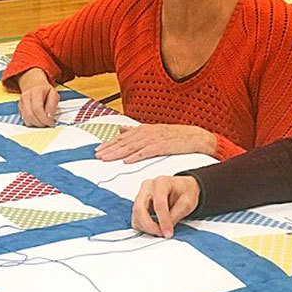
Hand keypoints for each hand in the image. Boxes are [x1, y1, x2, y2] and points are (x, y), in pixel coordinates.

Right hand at [17, 68, 58, 126]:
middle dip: (40, 123)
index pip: (37, 109)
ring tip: (43, 122)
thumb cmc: (45, 90)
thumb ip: (52, 105)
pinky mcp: (19, 108)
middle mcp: (26, 97)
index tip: (51, 123)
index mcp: (36, 92)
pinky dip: (32, 122)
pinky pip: (24, 119)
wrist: (34, 84)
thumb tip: (49, 117)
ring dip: (36, 124)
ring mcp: (21, 102)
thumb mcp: (54, 94)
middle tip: (47, 124)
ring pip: (26, 119)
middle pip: (30, 115)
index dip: (44, 118)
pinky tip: (38, 119)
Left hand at [94, 124, 216, 162]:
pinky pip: (146, 152)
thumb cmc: (174, 135)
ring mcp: (154, 139)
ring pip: (131, 147)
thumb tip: (121, 129)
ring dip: (117, 153)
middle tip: (97, 155)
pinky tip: (127, 161)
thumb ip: (135, 131)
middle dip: (109, 149)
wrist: (194, 136)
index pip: (122, 137)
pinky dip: (136, 156)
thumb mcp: (153, 130)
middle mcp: (146, 133)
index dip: (109, 144)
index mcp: (143, 129)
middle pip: (124, 142)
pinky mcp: (162, 146)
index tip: (98, 150)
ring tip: (106, 158)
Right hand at [132, 175, 199, 237]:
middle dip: (149, 225)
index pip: (159, 204)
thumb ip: (175, 215)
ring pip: (136, 214)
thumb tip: (165, 228)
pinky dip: (143, 226)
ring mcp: (141, 194)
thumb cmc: (185, 191)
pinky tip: (154, 228)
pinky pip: (135, 218)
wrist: (182, 188)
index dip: (163, 221)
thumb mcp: (187, 203)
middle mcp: (148, 186)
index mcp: (162, 182)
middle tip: (161, 234)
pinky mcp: (138, 203)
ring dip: (146, 227)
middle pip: (140, 208)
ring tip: (160, 231)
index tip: (168, 232)